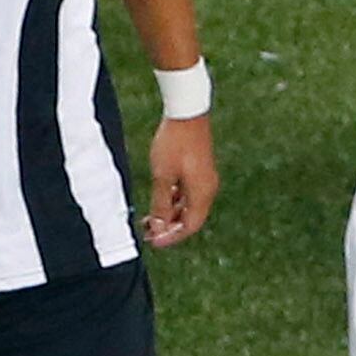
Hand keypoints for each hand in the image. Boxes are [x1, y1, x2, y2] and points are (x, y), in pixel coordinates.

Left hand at [143, 114, 215, 246]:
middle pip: (190, 218)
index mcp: (202, 193)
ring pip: (188, 206)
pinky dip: (174, 200)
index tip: (153, 242)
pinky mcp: (200, 170)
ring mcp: (205, 179)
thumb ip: (160, 203)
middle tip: (148, 232)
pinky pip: (188, 193)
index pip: (189, 226)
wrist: (188, 113)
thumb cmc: (175, 143)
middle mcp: (207, 189)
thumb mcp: (162, 176)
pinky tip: (159, 198)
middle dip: (169, 226)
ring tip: (149, 217)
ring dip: (170, 213)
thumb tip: (158, 226)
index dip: (171, 237)